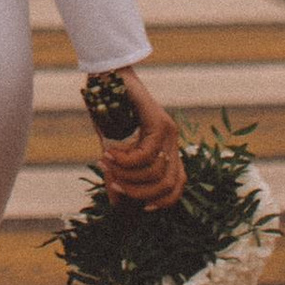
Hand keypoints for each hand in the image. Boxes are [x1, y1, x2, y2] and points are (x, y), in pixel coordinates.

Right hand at [98, 65, 186, 208]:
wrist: (108, 76)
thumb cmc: (109, 112)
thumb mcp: (114, 148)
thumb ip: (119, 173)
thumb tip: (116, 204)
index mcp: (166, 149)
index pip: (177, 185)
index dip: (164, 201)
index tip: (142, 207)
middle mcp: (172, 141)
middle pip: (168, 184)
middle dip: (140, 192)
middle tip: (115, 185)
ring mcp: (168, 131)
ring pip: (157, 171)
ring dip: (128, 174)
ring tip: (107, 164)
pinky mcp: (159, 121)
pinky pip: (146, 153)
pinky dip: (125, 160)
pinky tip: (109, 153)